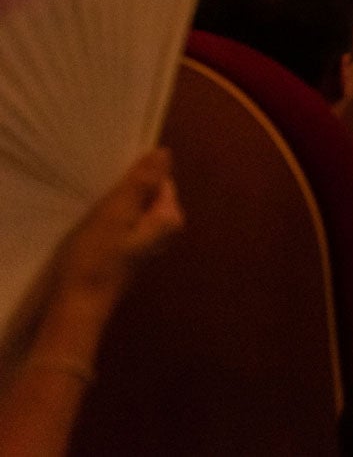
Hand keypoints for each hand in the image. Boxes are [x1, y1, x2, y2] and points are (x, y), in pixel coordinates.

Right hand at [53, 149, 183, 307]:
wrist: (77, 305)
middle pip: (147, 193)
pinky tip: (90, 224)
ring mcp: (147, 242)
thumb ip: (142, 183)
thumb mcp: (117, 213)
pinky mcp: (128, 252)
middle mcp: (165, 230)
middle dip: (124, 190)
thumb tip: (165, 152)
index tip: (109, 180)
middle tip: (97, 194)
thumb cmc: (97, 258)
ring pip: (133, 209)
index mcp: (169, 218)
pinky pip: (123, 224)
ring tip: (91, 206)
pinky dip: (109, 220)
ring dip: (114, 205)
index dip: (134, 175)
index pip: (160, 179)